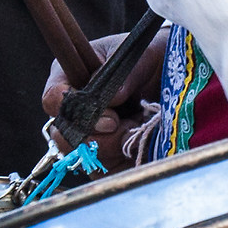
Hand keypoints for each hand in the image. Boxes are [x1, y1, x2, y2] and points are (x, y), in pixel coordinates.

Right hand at [41, 27, 168, 168]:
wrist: (175, 79)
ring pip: (83, 156)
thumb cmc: (151, 60)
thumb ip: (125, 74)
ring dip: (112, 145)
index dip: (68, 106)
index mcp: (72, 75)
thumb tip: (113, 96)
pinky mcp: (106, 157)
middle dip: (92, 133)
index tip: (98, 107)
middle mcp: (75, 109)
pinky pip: (103, 171)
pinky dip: (121, 161)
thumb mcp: (141, 56)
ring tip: (135, 128)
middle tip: (118, 122)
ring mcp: (90, 135)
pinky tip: (137, 144)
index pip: (52, 98)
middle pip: (61, 135)